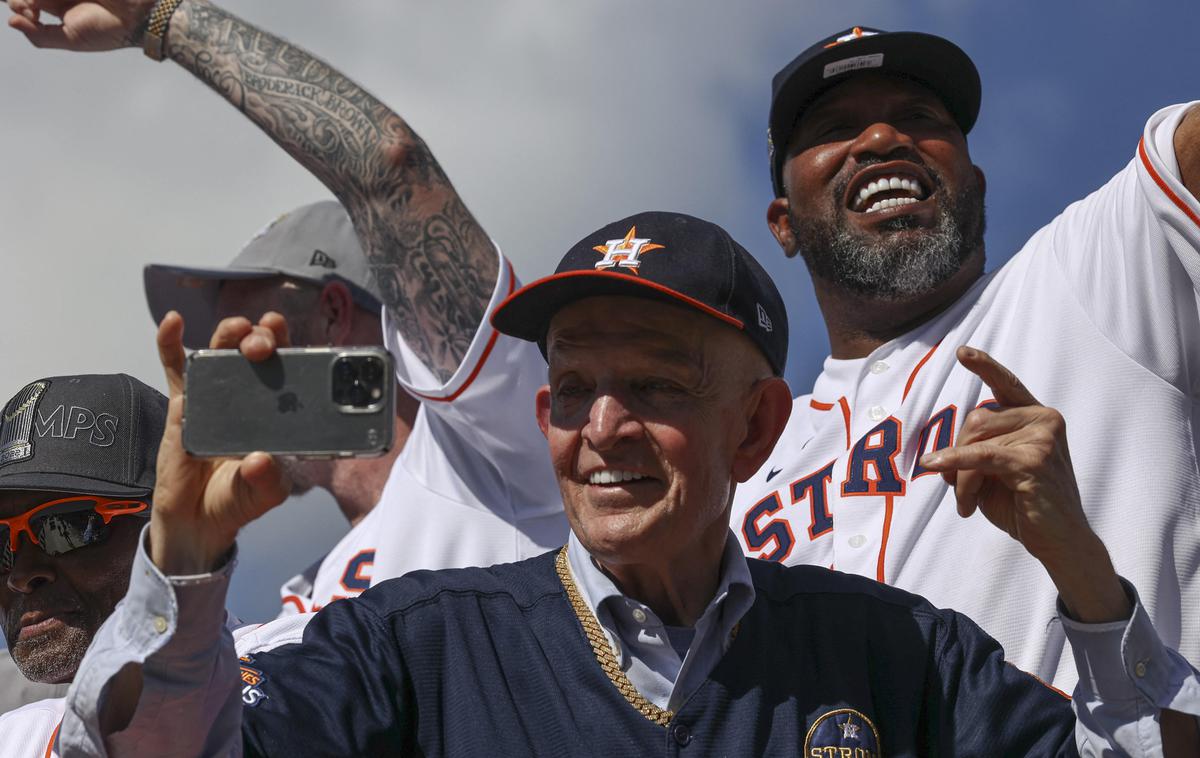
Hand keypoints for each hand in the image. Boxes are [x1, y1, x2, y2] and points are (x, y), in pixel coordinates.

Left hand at [6, 0, 156, 50]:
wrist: (136, 17)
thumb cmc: (108, 32)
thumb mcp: (71, 40)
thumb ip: (41, 35)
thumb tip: (11, 22)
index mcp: (61, 10)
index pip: (28, 3)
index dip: (18, 4)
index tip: (25, 11)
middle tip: (28, 5)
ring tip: (38, 3)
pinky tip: (49, 1)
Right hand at [149, 311, 291, 574]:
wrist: (200, 523)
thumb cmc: (238, 500)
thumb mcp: (264, 494)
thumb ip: (266, 479)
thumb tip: (259, 460)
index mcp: (272, 412)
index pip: (284, 370)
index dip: (287, 348)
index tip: (287, 335)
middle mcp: (244, 399)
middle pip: (251, 355)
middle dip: (259, 339)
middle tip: (261, 345)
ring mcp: (211, 400)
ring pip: (217, 354)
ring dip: (226, 335)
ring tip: (234, 329)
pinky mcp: (181, 409)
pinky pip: (175, 371)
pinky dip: (170, 344)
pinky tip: (173, 322)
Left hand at [918, 346, 1128, 621]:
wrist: (1060, 542)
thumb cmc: (1024, 506)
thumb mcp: (992, 473)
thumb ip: (973, 451)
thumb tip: (940, 453)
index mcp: (1037, 418)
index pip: (1007, 385)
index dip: (985, 366)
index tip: (962, 352)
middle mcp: (1044, 419)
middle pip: (976, 419)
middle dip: (958, 455)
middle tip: (960, 493)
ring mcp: (1043, 437)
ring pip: (975, 441)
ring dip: (961, 476)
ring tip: (967, 504)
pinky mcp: (1034, 460)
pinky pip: (980, 456)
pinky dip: (954, 462)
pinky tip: (935, 466)